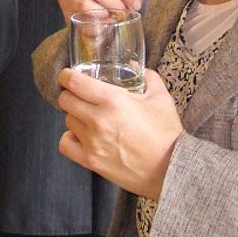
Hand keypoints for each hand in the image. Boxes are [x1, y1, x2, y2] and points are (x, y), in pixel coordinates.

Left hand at [57, 68, 182, 199]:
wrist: (171, 170)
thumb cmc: (167, 134)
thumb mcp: (161, 98)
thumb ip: (148, 77)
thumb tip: (135, 66)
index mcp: (113, 100)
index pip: (74, 83)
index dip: (67, 76)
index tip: (68, 75)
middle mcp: (98, 120)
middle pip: (66, 100)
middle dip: (70, 94)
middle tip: (79, 95)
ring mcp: (93, 142)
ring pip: (67, 120)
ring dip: (74, 115)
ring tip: (87, 116)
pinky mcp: (91, 161)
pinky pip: (66, 144)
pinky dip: (70, 138)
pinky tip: (81, 135)